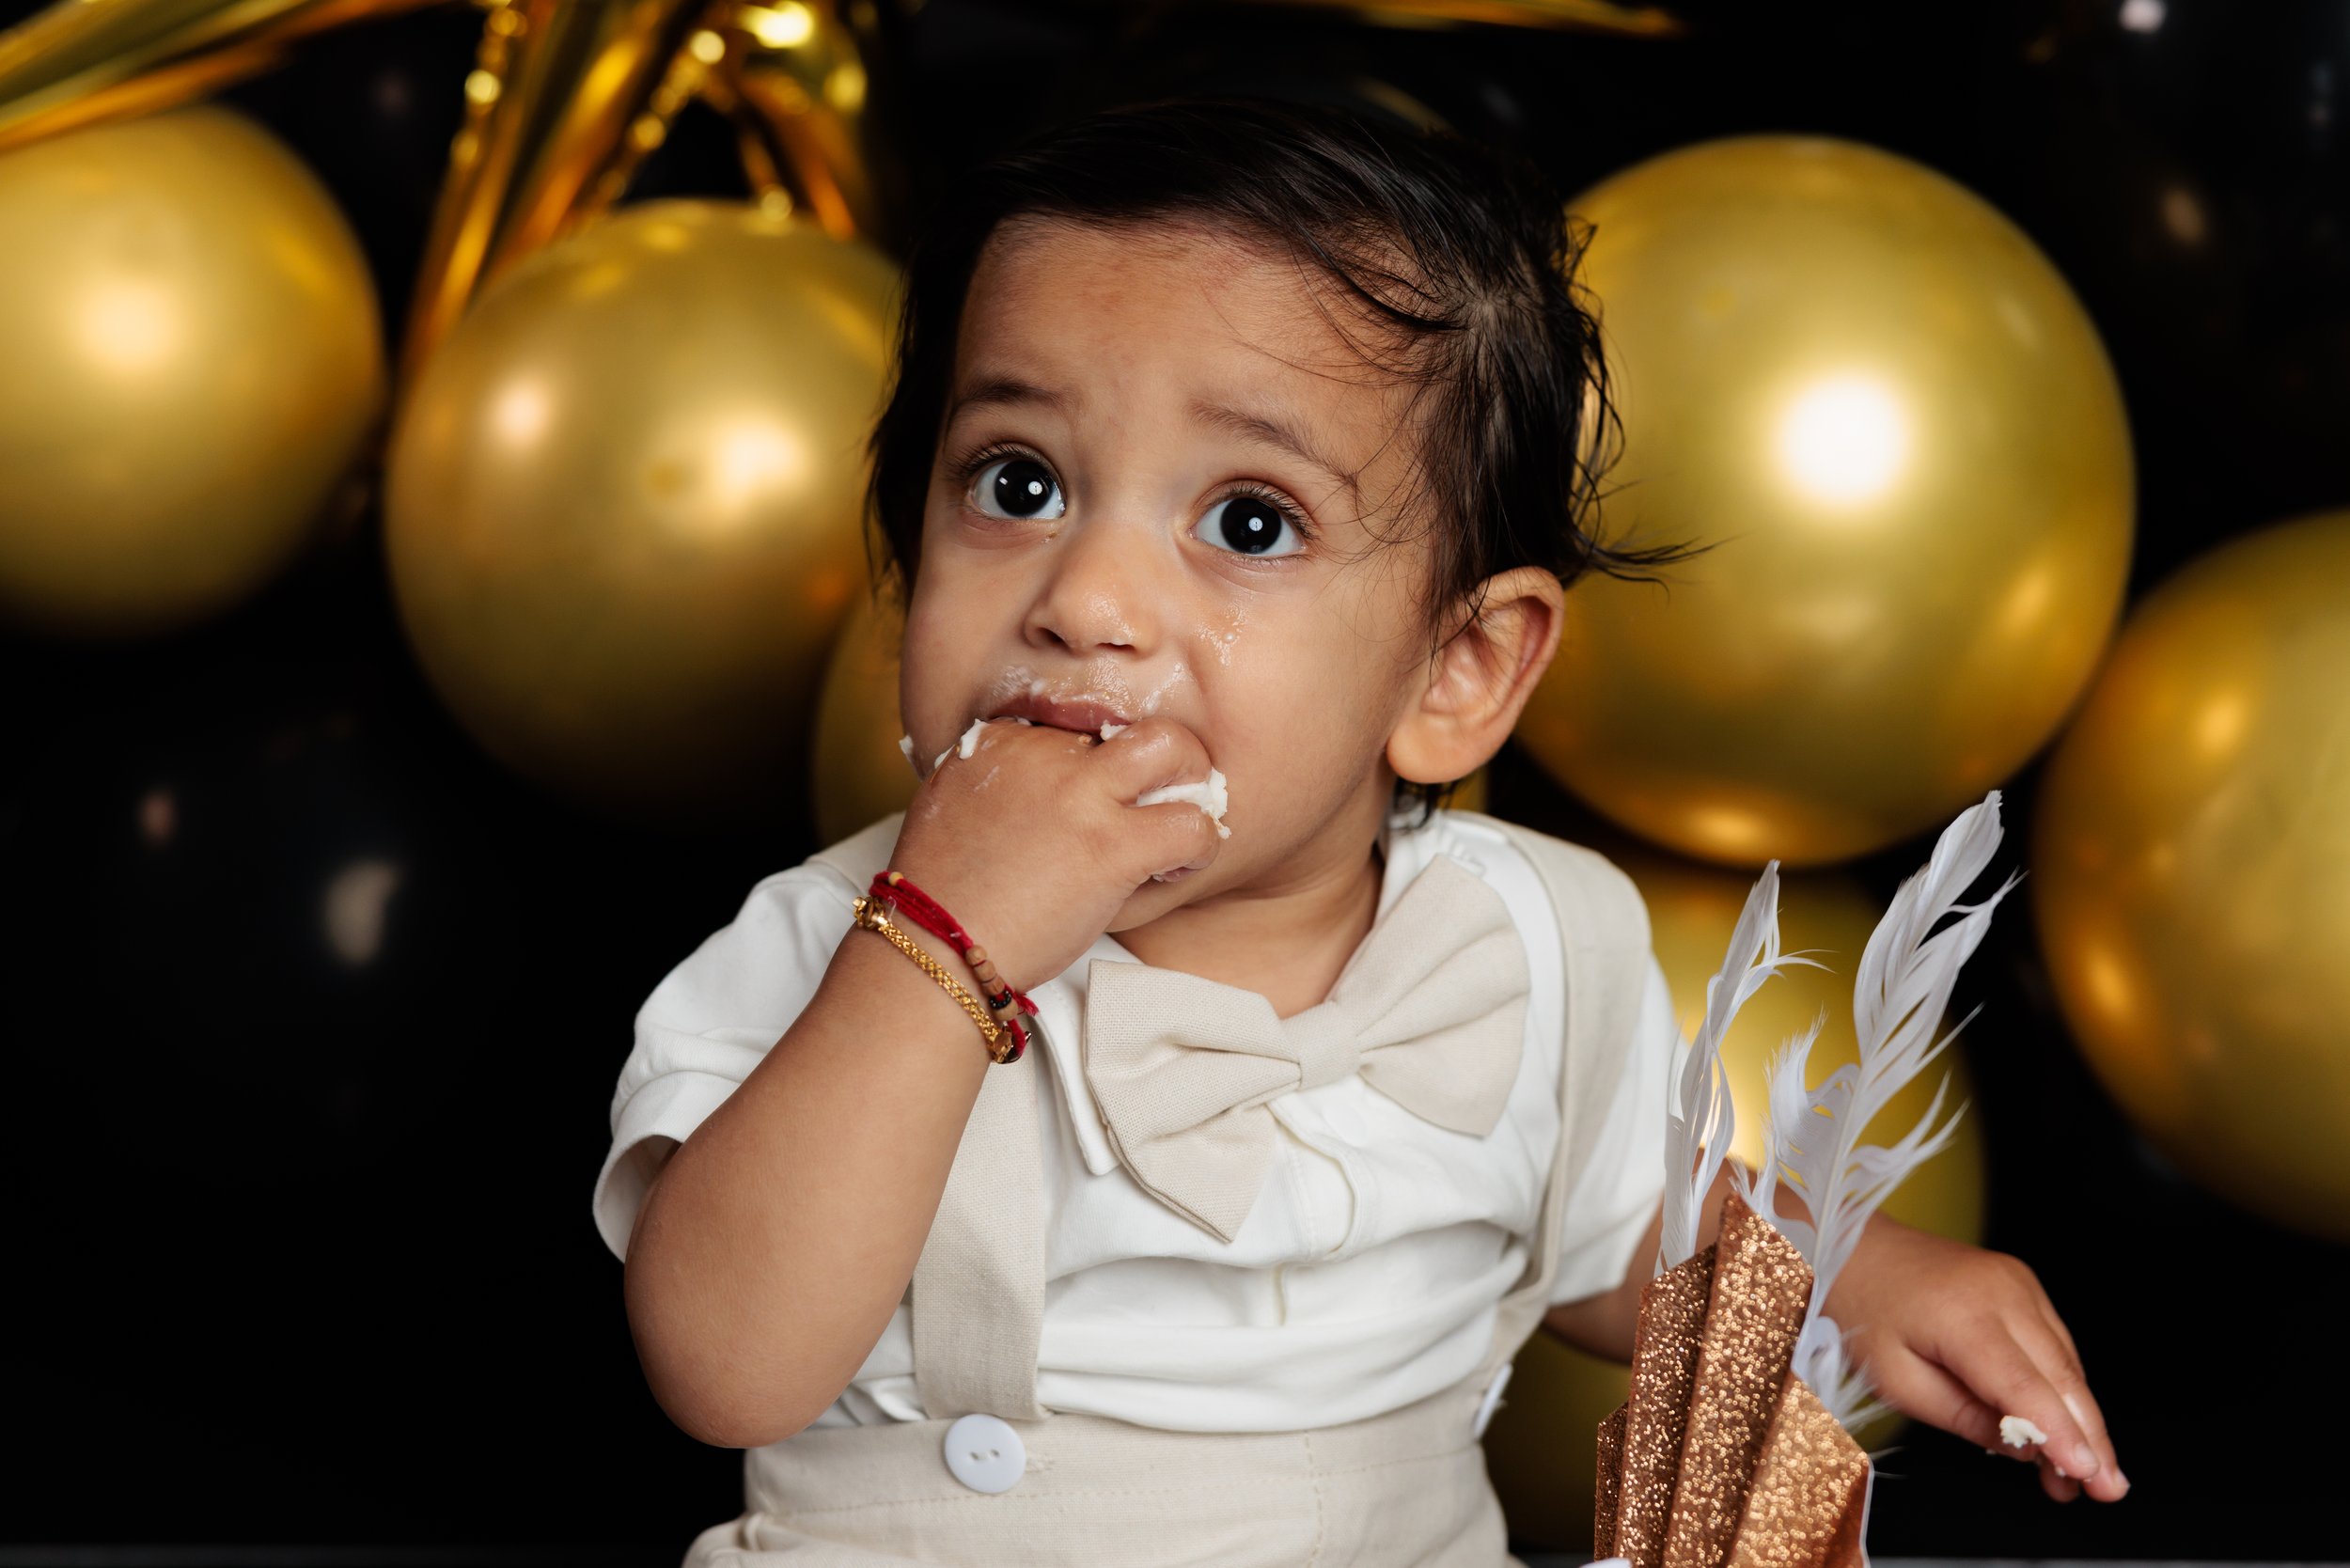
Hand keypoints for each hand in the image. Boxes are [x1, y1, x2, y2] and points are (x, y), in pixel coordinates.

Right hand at [889, 715, 1225, 994]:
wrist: (934, 945)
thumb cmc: (943, 892)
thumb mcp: (952, 803)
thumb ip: (996, 778)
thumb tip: (1033, 786)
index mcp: (1004, 739)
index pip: (1080, 722)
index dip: (1101, 761)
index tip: (1097, 800)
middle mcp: (1046, 753)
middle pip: (1133, 721)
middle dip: (1160, 752)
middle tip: (1163, 793)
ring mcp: (1081, 795)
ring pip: (1174, 750)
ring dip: (1192, 785)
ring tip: (1180, 824)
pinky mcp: (1112, 847)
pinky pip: (1192, 825)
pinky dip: (1200, 844)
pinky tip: (1177, 866)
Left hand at [1821, 1215, 2127, 1504]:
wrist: (1849, 1246)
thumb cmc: (1861, 1310)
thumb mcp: (1896, 1380)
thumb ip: (1965, 1417)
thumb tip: (2025, 1448)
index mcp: (1965, 1316)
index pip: (2027, 1387)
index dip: (2063, 1435)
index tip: (2090, 1475)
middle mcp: (2004, 1292)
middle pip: (2062, 1376)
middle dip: (2090, 1438)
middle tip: (2107, 1489)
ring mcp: (2019, 1283)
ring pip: (2066, 1362)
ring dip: (2080, 1417)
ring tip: (2080, 1474)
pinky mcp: (2022, 1283)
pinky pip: (2054, 1343)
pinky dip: (2062, 1386)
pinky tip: (2062, 1425)